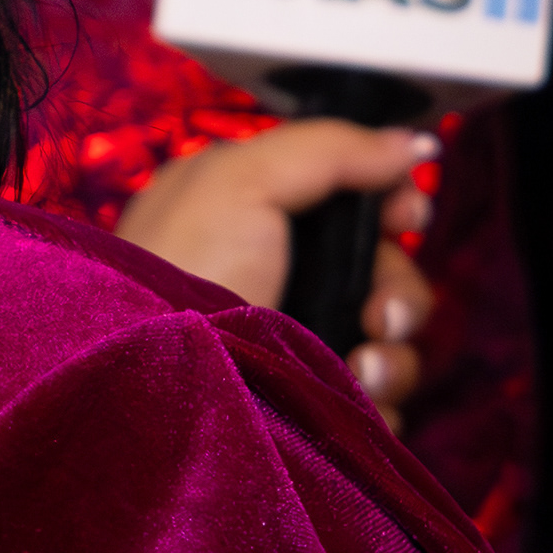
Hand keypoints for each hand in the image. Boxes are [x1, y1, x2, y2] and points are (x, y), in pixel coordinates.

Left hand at [116, 122, 438, 421]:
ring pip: (388, 342)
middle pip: (383, 272)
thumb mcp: (241, 180)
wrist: (144, 384)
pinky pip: (373, 407)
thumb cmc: (179, 273)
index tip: (407, 215)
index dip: (393, 205)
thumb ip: (329, 149)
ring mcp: (293, 348)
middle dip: (398, 291)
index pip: (353, 202)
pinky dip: (379, 408)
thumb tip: (408, 143)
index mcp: (257, 213)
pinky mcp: (304, 409)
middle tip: (379, 315)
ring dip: (394, 356)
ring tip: (363, 370)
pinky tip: (356, 403)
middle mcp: (278, 277)